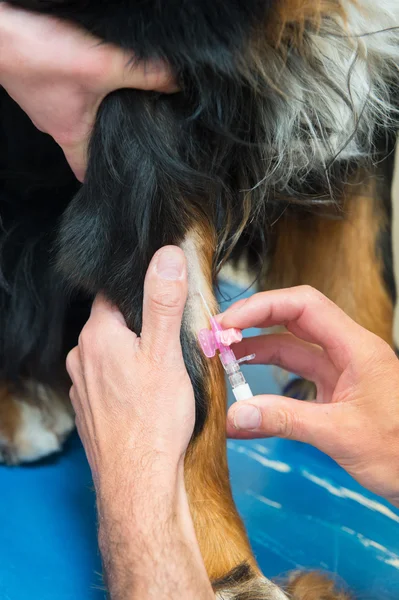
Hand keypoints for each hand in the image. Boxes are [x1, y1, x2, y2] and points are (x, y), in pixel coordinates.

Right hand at [0, 3, 174, 180]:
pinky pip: (59, 94)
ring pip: (72, 117)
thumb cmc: (38, 55)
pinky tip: (89, 78)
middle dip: (104, 143)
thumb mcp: (101, 65)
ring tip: (116, 109)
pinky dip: (76, 91)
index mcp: (70, 134)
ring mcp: (41, 102)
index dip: (103, 179)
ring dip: (91, 115)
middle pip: (82, 143)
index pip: (85, 171)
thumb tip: (177, 82)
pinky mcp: (34, 80)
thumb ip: (142, 73)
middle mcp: (53, 123)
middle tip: (129, 140)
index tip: (120, 183)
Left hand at [67, 248, 211, 599]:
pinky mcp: (90, 410)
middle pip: (112, 322)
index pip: (114, 293)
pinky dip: (126, 380)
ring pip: (110, 353)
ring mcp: (83, 386)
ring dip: (133, 354)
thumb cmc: (154, 421)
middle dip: (141, 324)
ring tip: (163, 369)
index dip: (141, 292)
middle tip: (173, 338)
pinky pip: (108, 381)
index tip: (165, 300)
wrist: (138, 484)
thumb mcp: (166, 353)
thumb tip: (165, 256)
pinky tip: (148, 396)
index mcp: (97, 335)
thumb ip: (164, 301)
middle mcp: (81, 357)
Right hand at [219, 286, 398, 505]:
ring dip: (257, 351)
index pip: (303, 305)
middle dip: (253, 323)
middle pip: (293, 320)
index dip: (262, 307)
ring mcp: (340, 371)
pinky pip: (295, 377)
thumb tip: (234, 415)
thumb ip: (286, 420)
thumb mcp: (340, 434)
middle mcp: (347, 351)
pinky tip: (245, 394)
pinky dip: (268, 382)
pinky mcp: (334, 392)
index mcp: (356, 347)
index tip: (228, 323)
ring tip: (223, 359)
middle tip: (218, 336)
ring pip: (291, 347)